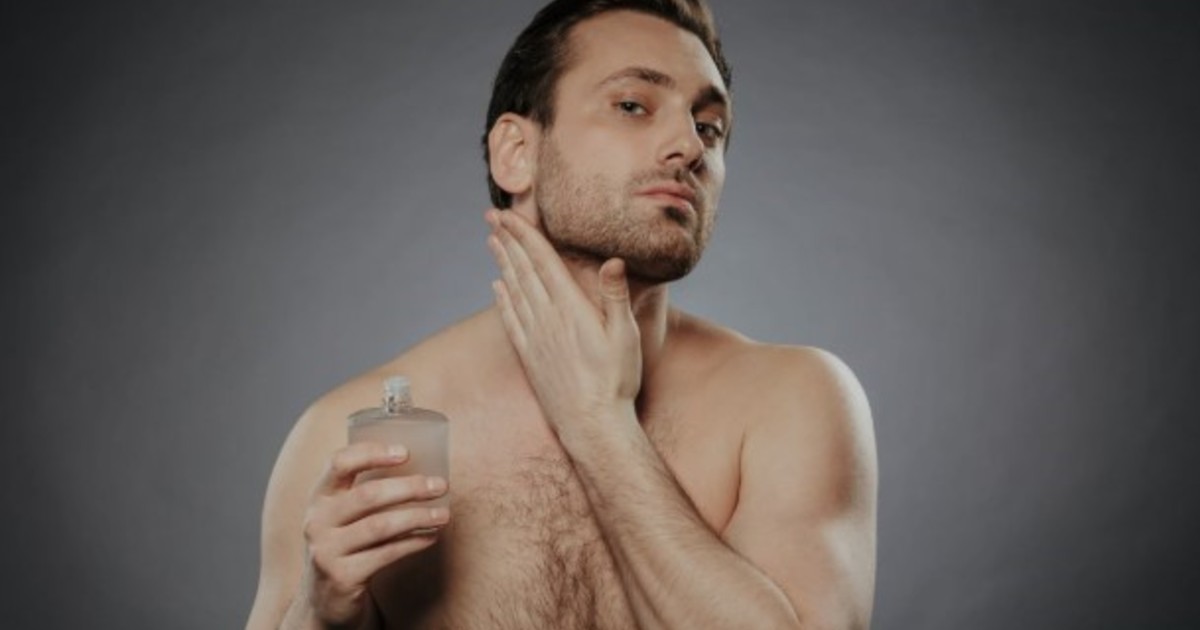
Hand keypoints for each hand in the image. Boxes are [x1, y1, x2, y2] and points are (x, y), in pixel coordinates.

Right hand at [293, 442, 449, 628]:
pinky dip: (413, 543)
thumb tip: (422, 469)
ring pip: (380, 526)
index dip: (372, 453)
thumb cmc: (346, 545)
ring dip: (418, 517)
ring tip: (443, 514)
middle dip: (409, 488)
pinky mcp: (342, 577)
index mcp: (319, 497)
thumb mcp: (344, 516)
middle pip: (367, 495)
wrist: (326, 597)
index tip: (405, 452)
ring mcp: (326, 550)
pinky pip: (386, 554)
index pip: (339, 463)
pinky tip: (431, 536)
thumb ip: (368, 492)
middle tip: (440, 485)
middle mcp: (317, 521)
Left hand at [485, 208, 641, 433]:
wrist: (592, 425)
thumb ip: (615, 296)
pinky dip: (501, 299)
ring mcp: (535, 337)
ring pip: (513, 290)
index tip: (508, 214)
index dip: (524, 234)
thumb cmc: (616, 382)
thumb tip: (613, 260)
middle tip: (492, 217)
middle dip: (507, 240)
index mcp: (570, 308)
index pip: (542, 261)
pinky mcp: (530, 356)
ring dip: (502, 263)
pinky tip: (496, 287)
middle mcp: (547, 319)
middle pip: (522, 270)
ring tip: (493, 242)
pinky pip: (510, 319)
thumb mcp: (625, 336)